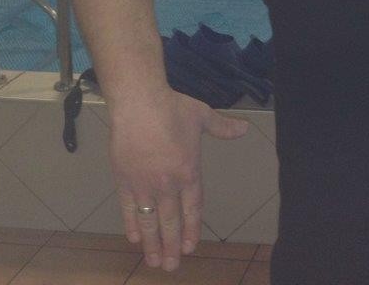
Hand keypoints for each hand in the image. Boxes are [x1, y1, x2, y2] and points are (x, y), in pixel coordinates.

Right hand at [108, 89, 248, 270]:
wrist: (139, 102)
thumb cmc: (173, 108)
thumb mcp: (203, 116)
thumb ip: (223, 128)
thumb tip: (244, 128)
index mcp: (189, 171)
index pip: (192, 208)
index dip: (192, 229)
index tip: (191, 247)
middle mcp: (168, 184)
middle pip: (171, 221)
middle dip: (172, 245)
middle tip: (172, 266)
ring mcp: (144, 184)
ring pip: (149, 221)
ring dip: (153, 243)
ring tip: (155, 261)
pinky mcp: (124, 180)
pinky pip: (128, 208)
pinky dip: (132, 224)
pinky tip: (135, 238)